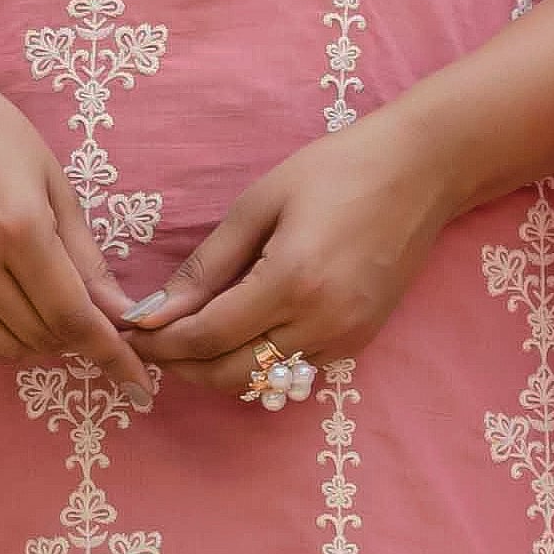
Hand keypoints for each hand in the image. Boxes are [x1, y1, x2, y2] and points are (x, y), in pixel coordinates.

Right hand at [0, 75, 144, 391]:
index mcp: (17, 228)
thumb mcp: (51, 182)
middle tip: (81, 315)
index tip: (138, 382)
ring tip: (40, 310)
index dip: (110, 353)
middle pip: (38, 336)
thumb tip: (119, 315)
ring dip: (32, 342)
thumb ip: (85, 255)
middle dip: (72, 337)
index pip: (71, 315)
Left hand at [125, 108, 471, 398]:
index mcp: (291, 282)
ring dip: (217, 370)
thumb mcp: (260, 203)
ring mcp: (345, 339)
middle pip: (230, 374)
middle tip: (151, 342)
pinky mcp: (359, 342)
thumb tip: (158, 310)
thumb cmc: (337, 170)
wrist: (422, 172)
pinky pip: (294, 370)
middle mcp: (321, 322)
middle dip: (182, 366)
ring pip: (262, 382)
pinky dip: (258, 363)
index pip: (207, 337)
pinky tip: (240, 334)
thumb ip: (207, 265)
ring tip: (187, 341)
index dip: (161, 342)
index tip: (131, 331)